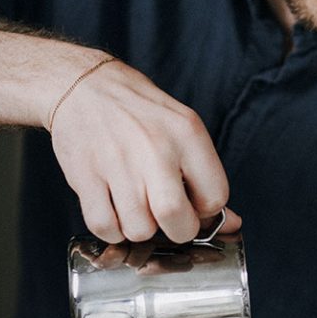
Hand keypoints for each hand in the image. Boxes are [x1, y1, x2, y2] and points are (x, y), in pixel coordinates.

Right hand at [49, 55, 240, 243]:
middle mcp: (155, 148)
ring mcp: (117, 163)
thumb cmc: (139, 113)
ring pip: (139, 230)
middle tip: (167, 219)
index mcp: (186, 133)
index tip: (190, 203)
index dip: (205, 211)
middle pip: (177, 219)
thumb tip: (232, 224)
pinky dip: (111, 229)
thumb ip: (206, 177)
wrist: (83, 87)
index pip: (215, 197)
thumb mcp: (181, 129)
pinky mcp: (85, 175)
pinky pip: (104, 226)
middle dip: (176, 230)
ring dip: (139, 229)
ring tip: (135, 207)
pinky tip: (113, 211)